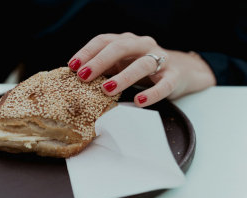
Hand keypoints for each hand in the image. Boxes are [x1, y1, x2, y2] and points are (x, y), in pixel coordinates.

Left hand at [68, 33, 215, 106]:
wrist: (180, 71)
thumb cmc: (143, 69)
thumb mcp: (122, 64)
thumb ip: (105, 67)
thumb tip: (78, 76)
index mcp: (128, 42)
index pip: (104, 40)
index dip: (87, 52)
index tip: (72, 66)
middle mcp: (144, 46)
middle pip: (121, 47)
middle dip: (100, 61)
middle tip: (84, 76)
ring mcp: (161, 60)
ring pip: (142, 64)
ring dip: (123, 77)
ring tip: (107, 90)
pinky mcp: (174, 76)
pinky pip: (164, 85)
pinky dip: (152, 93)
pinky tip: (138, 102)